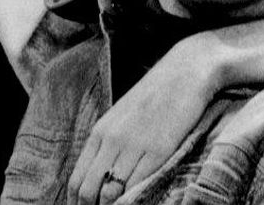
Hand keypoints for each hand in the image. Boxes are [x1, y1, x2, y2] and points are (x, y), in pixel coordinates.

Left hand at [66, 38, 219, 204]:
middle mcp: (112, 140)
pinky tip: (140, 202)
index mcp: (100, 132)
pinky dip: (135, 201)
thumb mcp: (123, 116)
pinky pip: (138, 187)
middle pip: (89, 191)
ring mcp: (134, 146)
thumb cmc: (156, 95)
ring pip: (111, 194)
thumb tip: (101, 175)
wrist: (186, 71)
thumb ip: (109, 144)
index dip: (78, 203)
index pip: (77, 180)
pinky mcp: (158, 150)